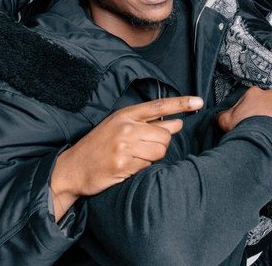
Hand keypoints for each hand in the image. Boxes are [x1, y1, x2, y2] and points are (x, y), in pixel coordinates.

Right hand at [50, 95, 202, 218]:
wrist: (73, 168)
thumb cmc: (99, 146)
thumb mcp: (119, 126)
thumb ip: (147, 123)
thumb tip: (177, 122)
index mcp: (125, 114)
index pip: (159, 106)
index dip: (181, 103)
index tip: (199, 102)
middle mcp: (126, 127)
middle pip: (165, 135)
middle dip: (161, 143)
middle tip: (143, 148)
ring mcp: (124, 146)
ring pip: (159, 151)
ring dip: (152, 157)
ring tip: (134, 157)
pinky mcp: (123, 165)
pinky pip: (147, 166)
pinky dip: (141, 168)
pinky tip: (126, 167)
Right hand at [216, 86, 271, 144]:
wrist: (261, 139)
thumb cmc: (242, 126)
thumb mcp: (224, 120)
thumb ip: (222, 115)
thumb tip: (219, 116)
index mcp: (255, 92)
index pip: (250, 97)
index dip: (246, 109)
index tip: (245, 119)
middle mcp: (271, 95)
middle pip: (266, 101)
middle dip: (263, 110)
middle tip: (257, 124)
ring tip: (268, 131)